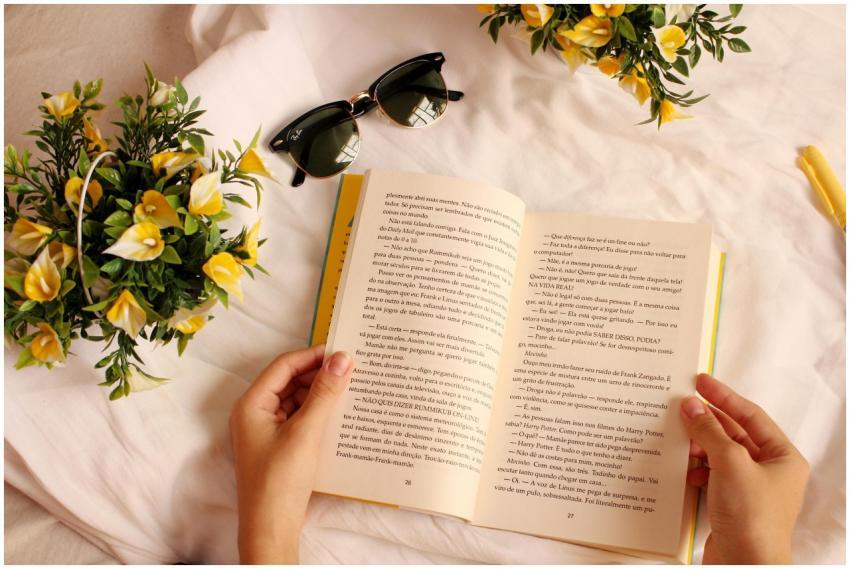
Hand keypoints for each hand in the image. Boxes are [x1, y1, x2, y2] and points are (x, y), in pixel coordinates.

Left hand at [230, 344, 352, 563]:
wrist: (271, 528)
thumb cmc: (280, 480)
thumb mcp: (306, 432)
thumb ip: (324, 393)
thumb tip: (342, 359)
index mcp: (251, 404)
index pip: (284, 365)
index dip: (313, 355)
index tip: (343, 351)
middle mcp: (256, 412)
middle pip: (290, 380)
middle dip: (319, 374)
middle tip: (352, 368)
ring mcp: (267, 429)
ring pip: (297, 398)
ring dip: (321, 393)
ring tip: (351, 387)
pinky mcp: (280, 444)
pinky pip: (301, 417)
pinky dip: (319, 411)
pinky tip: (341, 412)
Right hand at [681, 374, 809, 563]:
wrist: (745, 564)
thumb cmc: (751, 516)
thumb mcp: (730, 463)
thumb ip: (709, 431)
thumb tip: (691, 406)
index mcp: (783, 457)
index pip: (750, 415)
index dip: (724, 396)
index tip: (700, 381)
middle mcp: (770, 471)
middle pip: (734, 434)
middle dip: (707, 421)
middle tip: (681, 405)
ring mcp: (751, 488)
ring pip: (720, 454)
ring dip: (699, 445)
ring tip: (678, 436)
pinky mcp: (733, 504)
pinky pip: (712, 474)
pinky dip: (697, 468)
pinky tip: (685, 469)